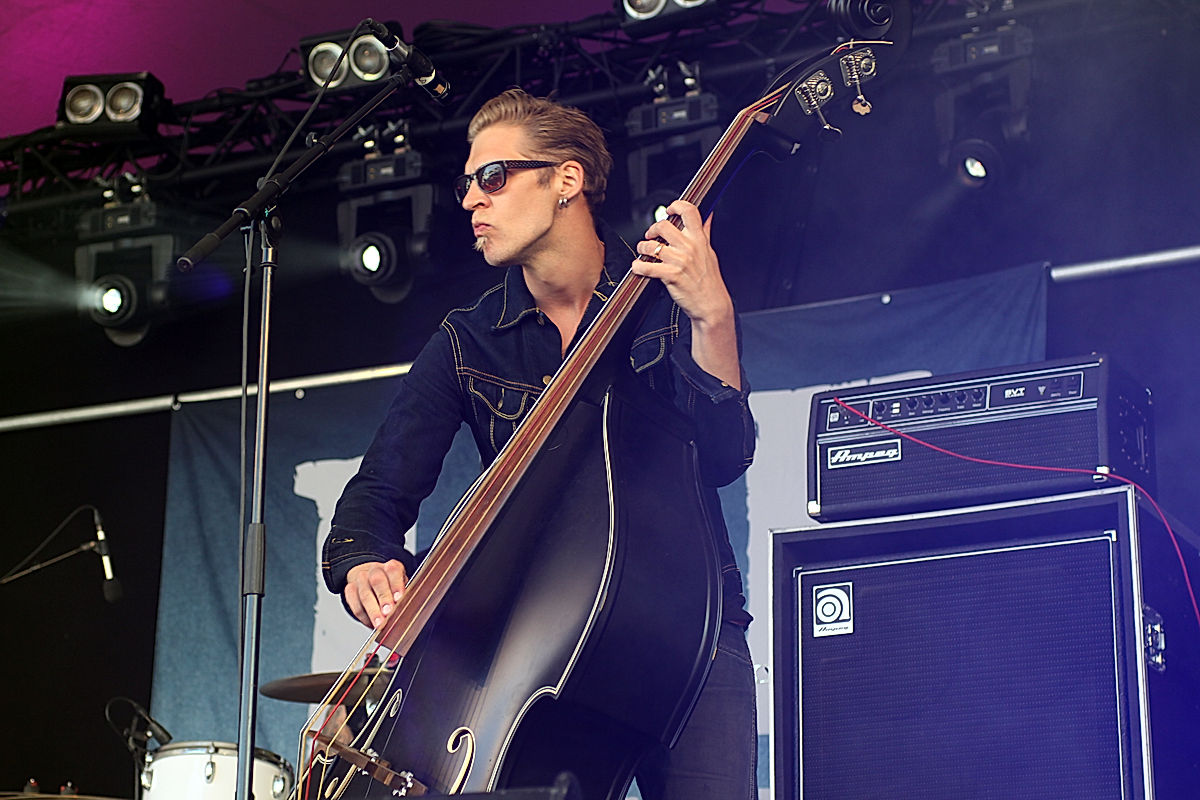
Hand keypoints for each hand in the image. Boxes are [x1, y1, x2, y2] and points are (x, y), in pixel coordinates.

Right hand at [344, 559, 407, 628]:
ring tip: (379, 623)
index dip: (396, 584)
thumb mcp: (403, 589)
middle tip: (388, 612)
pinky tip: (370, 623)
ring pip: (364, 594)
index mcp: (392, 567)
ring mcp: (361, 579)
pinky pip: (354, 603)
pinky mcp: (350, 589)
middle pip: (377, 581)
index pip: (393, 570)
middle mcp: (375, 570)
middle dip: (383, 598)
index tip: (399, 599)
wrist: (371, 582)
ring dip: (372, 610)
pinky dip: (363, 616)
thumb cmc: (392, 589)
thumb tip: (406, 610)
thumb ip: (405, 596)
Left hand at [632, 199, 732, 329]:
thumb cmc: (710, 280)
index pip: (689, 212)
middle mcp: (689, 247)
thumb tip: (707, 216)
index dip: (676, 206)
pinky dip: (638, 266)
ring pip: (651, 246)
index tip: (669, 210)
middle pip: (663, 226)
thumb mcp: (710, 252)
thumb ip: (705, 232)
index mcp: (699, 239)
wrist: (711, 304)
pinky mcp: (671, 275)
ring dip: (642, 248)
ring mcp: (680, 261)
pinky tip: (638, 267)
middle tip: (650, 236)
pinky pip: (647, 267)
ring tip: (643, 252)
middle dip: (652, 230)